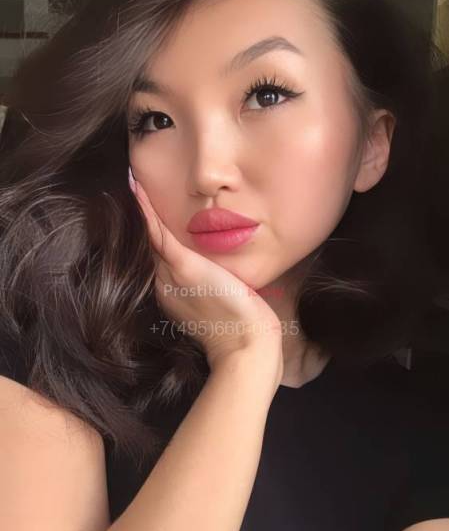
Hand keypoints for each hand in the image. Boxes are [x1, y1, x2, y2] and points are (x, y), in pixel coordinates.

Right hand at [131, 177, 282, 374]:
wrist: (246, 348)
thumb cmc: (241, 329)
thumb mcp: (221, 300)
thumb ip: (212, 283)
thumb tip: (219, 271)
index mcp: (171, 292)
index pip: (155, 255)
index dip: (144, 232)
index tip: (136, 210)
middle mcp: (163, 284)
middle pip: (145, 245)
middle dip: (134, 218)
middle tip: (122, 187)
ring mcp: (170, 276)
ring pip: (147, 236)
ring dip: (135, 209)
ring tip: (125, 182)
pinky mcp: (184, 267)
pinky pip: (157, 232)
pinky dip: (145, 209)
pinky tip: (135, 187)